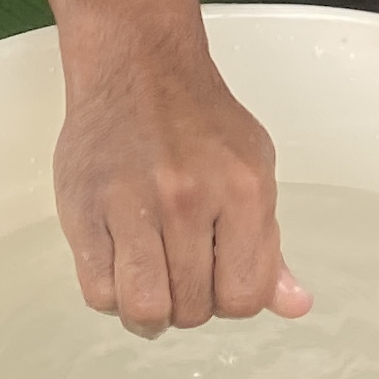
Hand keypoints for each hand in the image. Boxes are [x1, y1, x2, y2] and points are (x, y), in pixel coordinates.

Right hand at [49, 35, 313, 335]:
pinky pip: (98, 293)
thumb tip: (295, 305)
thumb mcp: (254, 170)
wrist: (137, 66)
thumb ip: (268, 245)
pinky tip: (122, 268)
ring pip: (143, 309)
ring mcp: (132, 204)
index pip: (245, 296)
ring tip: (150, 283)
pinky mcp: (84, 210)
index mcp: (243, 190)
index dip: (232, 300)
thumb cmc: (199, 121)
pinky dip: (112, 296)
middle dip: (190, 304)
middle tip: (181, 272)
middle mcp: (189, 198)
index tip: (219, 281)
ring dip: (150, 311)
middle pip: (194, 310)